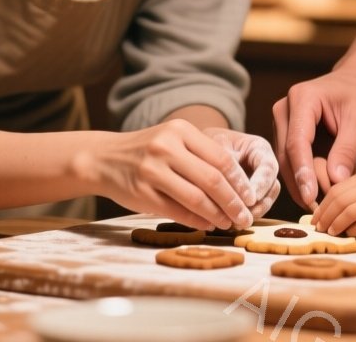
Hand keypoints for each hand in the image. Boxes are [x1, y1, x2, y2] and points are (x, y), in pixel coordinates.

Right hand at [82, 120, 257, 230]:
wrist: (103, 158)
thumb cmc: (146, 151)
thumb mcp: (172, 140)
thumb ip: (201, 156)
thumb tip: (237, 187)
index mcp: (180, 131)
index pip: (221, 158)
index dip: (240, 181)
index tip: (251, 197)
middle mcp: (166, 147)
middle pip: (212, 180)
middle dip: (234, 202)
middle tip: (245, 217)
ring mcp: (152, 171)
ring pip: (196, 198)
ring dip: (217, 215)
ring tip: (229, 223)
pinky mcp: (142, 193)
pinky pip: (177, 211)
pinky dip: (197, 220)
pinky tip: (208, 224)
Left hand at [206, 128, 280, 219]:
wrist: (198, 148)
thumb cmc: (208, 142)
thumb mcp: (216, 146)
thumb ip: (226, 163)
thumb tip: (231, 186)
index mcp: (260, 149)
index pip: (268, 168)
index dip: (261, 184)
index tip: (250, 199)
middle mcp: (263, 166)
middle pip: (272, 188)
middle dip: (260, 204)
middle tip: (245, 216)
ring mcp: (259, 182)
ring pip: (265, 201)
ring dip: (253, 213)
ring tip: (237, 223)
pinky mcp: (250, 196)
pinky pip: (253, 208)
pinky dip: (244, 216)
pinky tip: (231, 223)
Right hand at [272, 66, 355, 208]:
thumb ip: (348, 149)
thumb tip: (336, 181)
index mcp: (302, 99)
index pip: (297, 141)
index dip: (303, 172)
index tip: (310, 196)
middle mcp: (285, 109)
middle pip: (286, 153)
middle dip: (299, 182)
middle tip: (314, 208)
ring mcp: (283, 122)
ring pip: (285, 160)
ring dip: (299, 184)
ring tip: (316, 206)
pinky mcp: (287, 134)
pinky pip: (291, 160)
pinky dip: (302, 177)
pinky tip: (314, 195)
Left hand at [313, 170, 355, 235]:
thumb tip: (334, 209)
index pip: (336, 189)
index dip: (322, 205)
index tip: (315, 217)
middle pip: (340, 200)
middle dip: (325, 216)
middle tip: (318, 228)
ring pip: (349, 211)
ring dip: (336, 224)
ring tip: (330, 233)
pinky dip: (353, 230)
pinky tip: (349, 234)